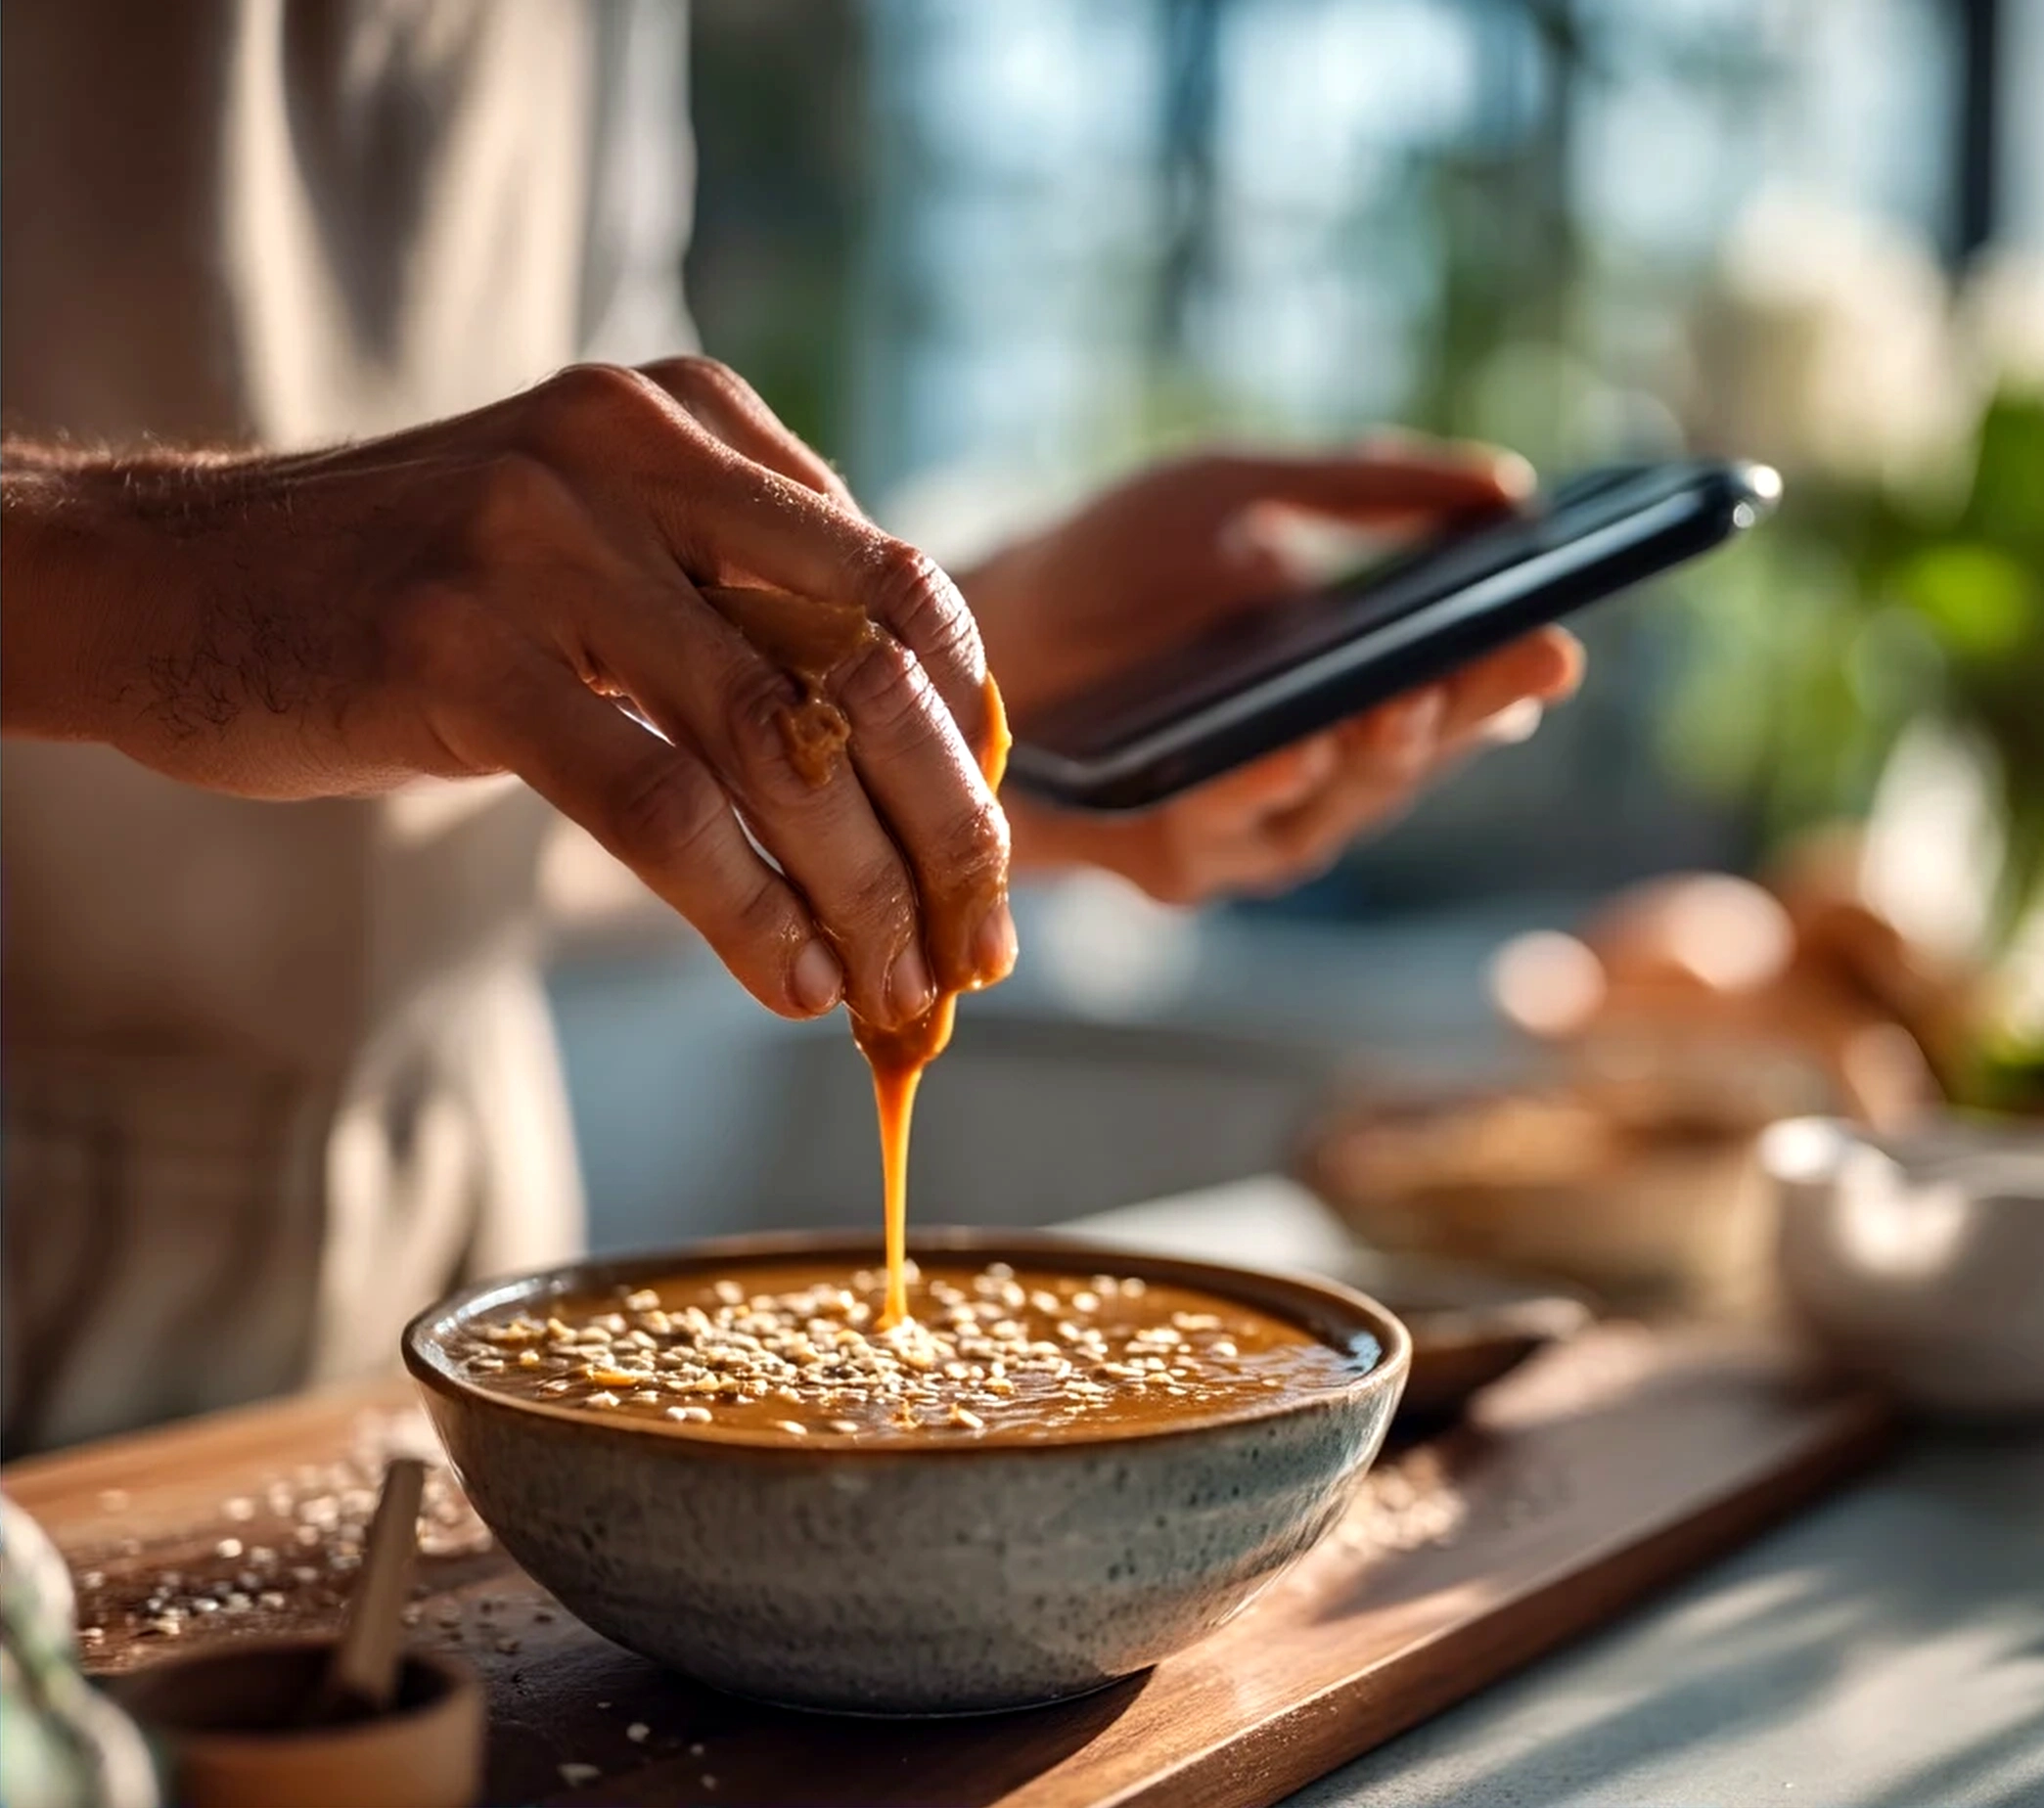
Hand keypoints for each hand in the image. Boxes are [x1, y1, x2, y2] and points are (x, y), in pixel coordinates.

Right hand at [0, 359, 1010, 1024]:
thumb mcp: (604, 561)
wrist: (176, 584)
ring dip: (859, 895)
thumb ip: (744, 620)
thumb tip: (924, 782)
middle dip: (947, 832)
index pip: (902, 586)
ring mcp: (541, 537)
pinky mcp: (456, 646)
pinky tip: (787, 980)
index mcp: (693, 419)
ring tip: (888, 996)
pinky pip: (658, 805)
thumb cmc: (420, 598)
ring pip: (773, 743)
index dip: (971, 742)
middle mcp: (634, 449)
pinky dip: (746, 911)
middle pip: (867, 663)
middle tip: (974, 956)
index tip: (991, 865)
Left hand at [964, 445, 1584, 900]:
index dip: (1508, 669)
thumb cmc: (1110, 564)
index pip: (1455, 687)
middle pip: (1414, 752)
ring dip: (1376, 755)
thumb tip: (1510, 491)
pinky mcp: (1170, 858)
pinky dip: (1259, 791)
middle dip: (1469, 709)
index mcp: (1350, 683)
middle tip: (1525, 660)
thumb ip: (1363, 490)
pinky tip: (1289, 747)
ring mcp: (1248, 823)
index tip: (1558, 632)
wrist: (965, 630)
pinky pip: (1226, 833)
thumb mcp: (1235, 494)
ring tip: (1406, 696)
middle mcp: (1315, 767)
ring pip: (1337, 804)